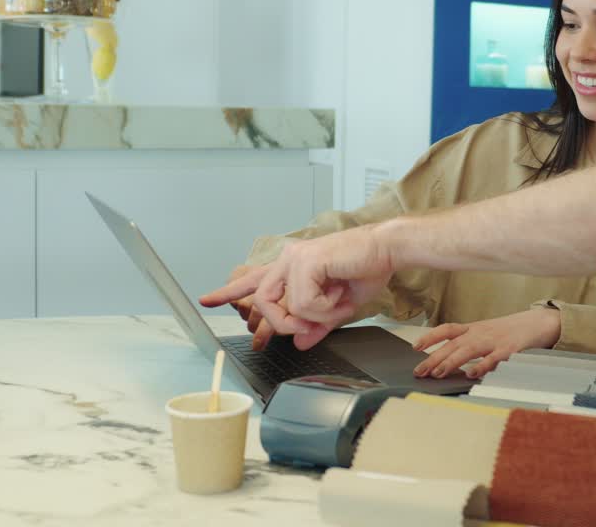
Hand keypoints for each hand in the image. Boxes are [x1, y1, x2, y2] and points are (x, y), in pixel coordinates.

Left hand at [200, 225, 393, 349]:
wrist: (389, 252)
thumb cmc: (369, 270)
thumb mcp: (339, 307)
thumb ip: (317, 325)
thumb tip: (302, 342)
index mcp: (295, 267)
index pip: (254, 280)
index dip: (229, 291)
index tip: (206, 299)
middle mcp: (290, 259)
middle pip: (260, 302)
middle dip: (281, 324)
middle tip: (308, 326)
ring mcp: (295, 258)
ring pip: (279, 306)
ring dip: (307, 317)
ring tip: (332, 308)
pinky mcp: (305, 261)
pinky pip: (302, 303)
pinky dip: (324, 310)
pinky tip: (339, 295)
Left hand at [410, 309, 561, 378]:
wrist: (539, 322)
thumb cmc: (510, 331)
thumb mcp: (486, 333)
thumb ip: (469, 344)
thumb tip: (446, 360)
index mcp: (474, 328)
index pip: (447, 329)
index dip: (430, 337)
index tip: (415, 347)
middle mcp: (481, 333)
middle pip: (453, 343)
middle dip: (434, 357)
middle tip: (420, 371)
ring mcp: (495, 340)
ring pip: (469, 350)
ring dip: (452, 362)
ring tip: (438, 373)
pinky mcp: (509, 349)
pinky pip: (493, 358)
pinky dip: (481, 366)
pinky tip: (471, 374)